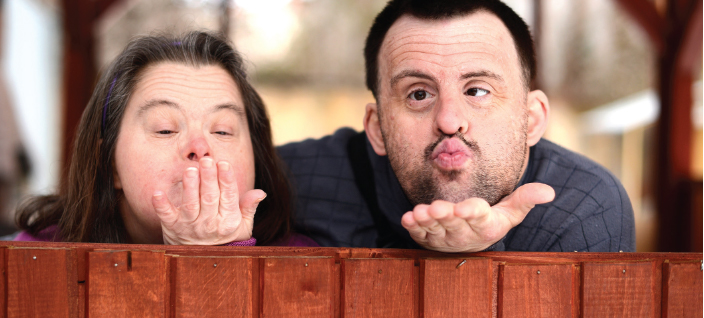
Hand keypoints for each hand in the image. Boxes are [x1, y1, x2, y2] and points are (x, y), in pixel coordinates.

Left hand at [151, 157, 265, 244]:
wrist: (201, 261)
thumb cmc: (224, 238)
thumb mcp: (242, 226)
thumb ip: (248, 207)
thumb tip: (260, 192)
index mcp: (228, 221)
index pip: (229, 197)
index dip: (226, 179)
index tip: (224, 163)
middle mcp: (210, 224)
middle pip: (210, 198)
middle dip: (208, 178)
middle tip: (207, 160)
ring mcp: (190, 226)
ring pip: (191, 204)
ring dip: (190, 186)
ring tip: (190, 169)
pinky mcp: (173, 228)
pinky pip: (166, 216)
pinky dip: (162, 205)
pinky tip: (157, 193)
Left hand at [400, 183, 554, 251]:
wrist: (468, 240)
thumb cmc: (491, 220)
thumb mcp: (510, 212)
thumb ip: (525, 199)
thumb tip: (549, 191)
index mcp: (486, 225)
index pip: (480, 218)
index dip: (472, 212)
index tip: (466, 207)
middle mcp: (464, 234)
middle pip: (454, 224)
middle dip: (446, 216)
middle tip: (437, 208)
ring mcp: (444, 238)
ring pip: (435, 230)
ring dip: (426, 221)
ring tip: (420, 212)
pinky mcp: (427, 238)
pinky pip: (419, 234)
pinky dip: (412, 227)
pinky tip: (407, 218)